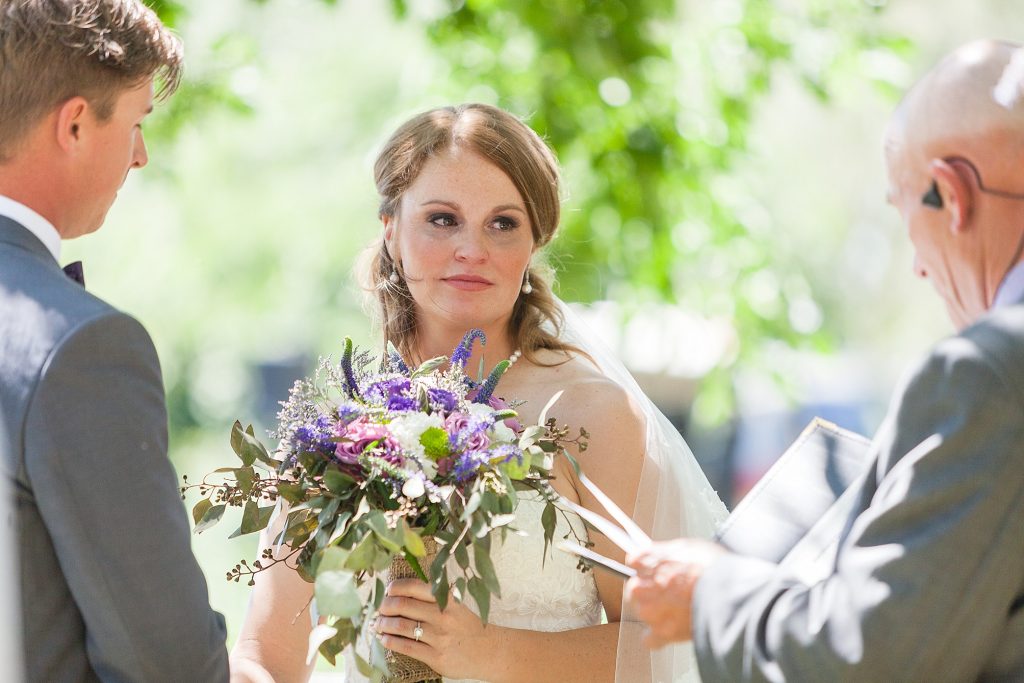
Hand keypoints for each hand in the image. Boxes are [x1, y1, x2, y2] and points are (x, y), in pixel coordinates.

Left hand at [375, 578, 498, 680]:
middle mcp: (443, 616)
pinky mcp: (436, 657)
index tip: (388, 590)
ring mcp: (439, 638)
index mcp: (447, 599)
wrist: (488, 651)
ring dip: (384, 624)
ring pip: (401, 627)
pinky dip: (391, 641)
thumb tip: (402, 592)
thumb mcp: (456, 605)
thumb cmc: (467, 626)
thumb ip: (434, 597)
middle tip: (379, 609)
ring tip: (378, 624)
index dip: (396, 587)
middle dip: (385, 606)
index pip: (415, 586)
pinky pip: (406, 647)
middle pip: (403, 606)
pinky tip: (384, 639)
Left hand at [625, 538, 725, 648]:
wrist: (728, 595)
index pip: (633, 562)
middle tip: (670, 591)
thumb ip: (665, 552)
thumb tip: (658, 555)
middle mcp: (640, 585)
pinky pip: (650, 639)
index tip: (655, 570)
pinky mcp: (661, 633)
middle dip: (649, 590)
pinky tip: (671, 629)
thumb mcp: (687, 546)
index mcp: (645, 561)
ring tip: (678, 609)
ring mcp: (649, 611)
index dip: (647, 566)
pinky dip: (659, 637)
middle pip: (635, 589)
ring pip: (643, 612)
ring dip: (656, 612)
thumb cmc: (711, 567)